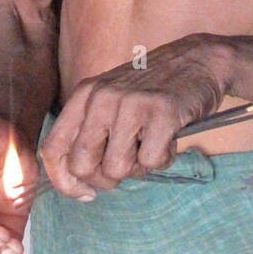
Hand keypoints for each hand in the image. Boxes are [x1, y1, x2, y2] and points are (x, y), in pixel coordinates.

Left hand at [41, 33, 229, 197]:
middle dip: (105, 178)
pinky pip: (151, 162)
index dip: (64, 182)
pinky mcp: (161, 112)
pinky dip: (163, 159)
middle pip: (82, 166)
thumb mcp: (111, 100)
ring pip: (116, 169)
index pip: (52, 150)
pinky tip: (169, 138)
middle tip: (128, 162)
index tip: (85, 193)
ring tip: (151, 144)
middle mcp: (101, 97)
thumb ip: (91, 133)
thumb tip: (77, 183)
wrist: (200, 60)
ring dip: (138, 168)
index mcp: (84, 94)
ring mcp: (131, 103)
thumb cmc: (154, 90)